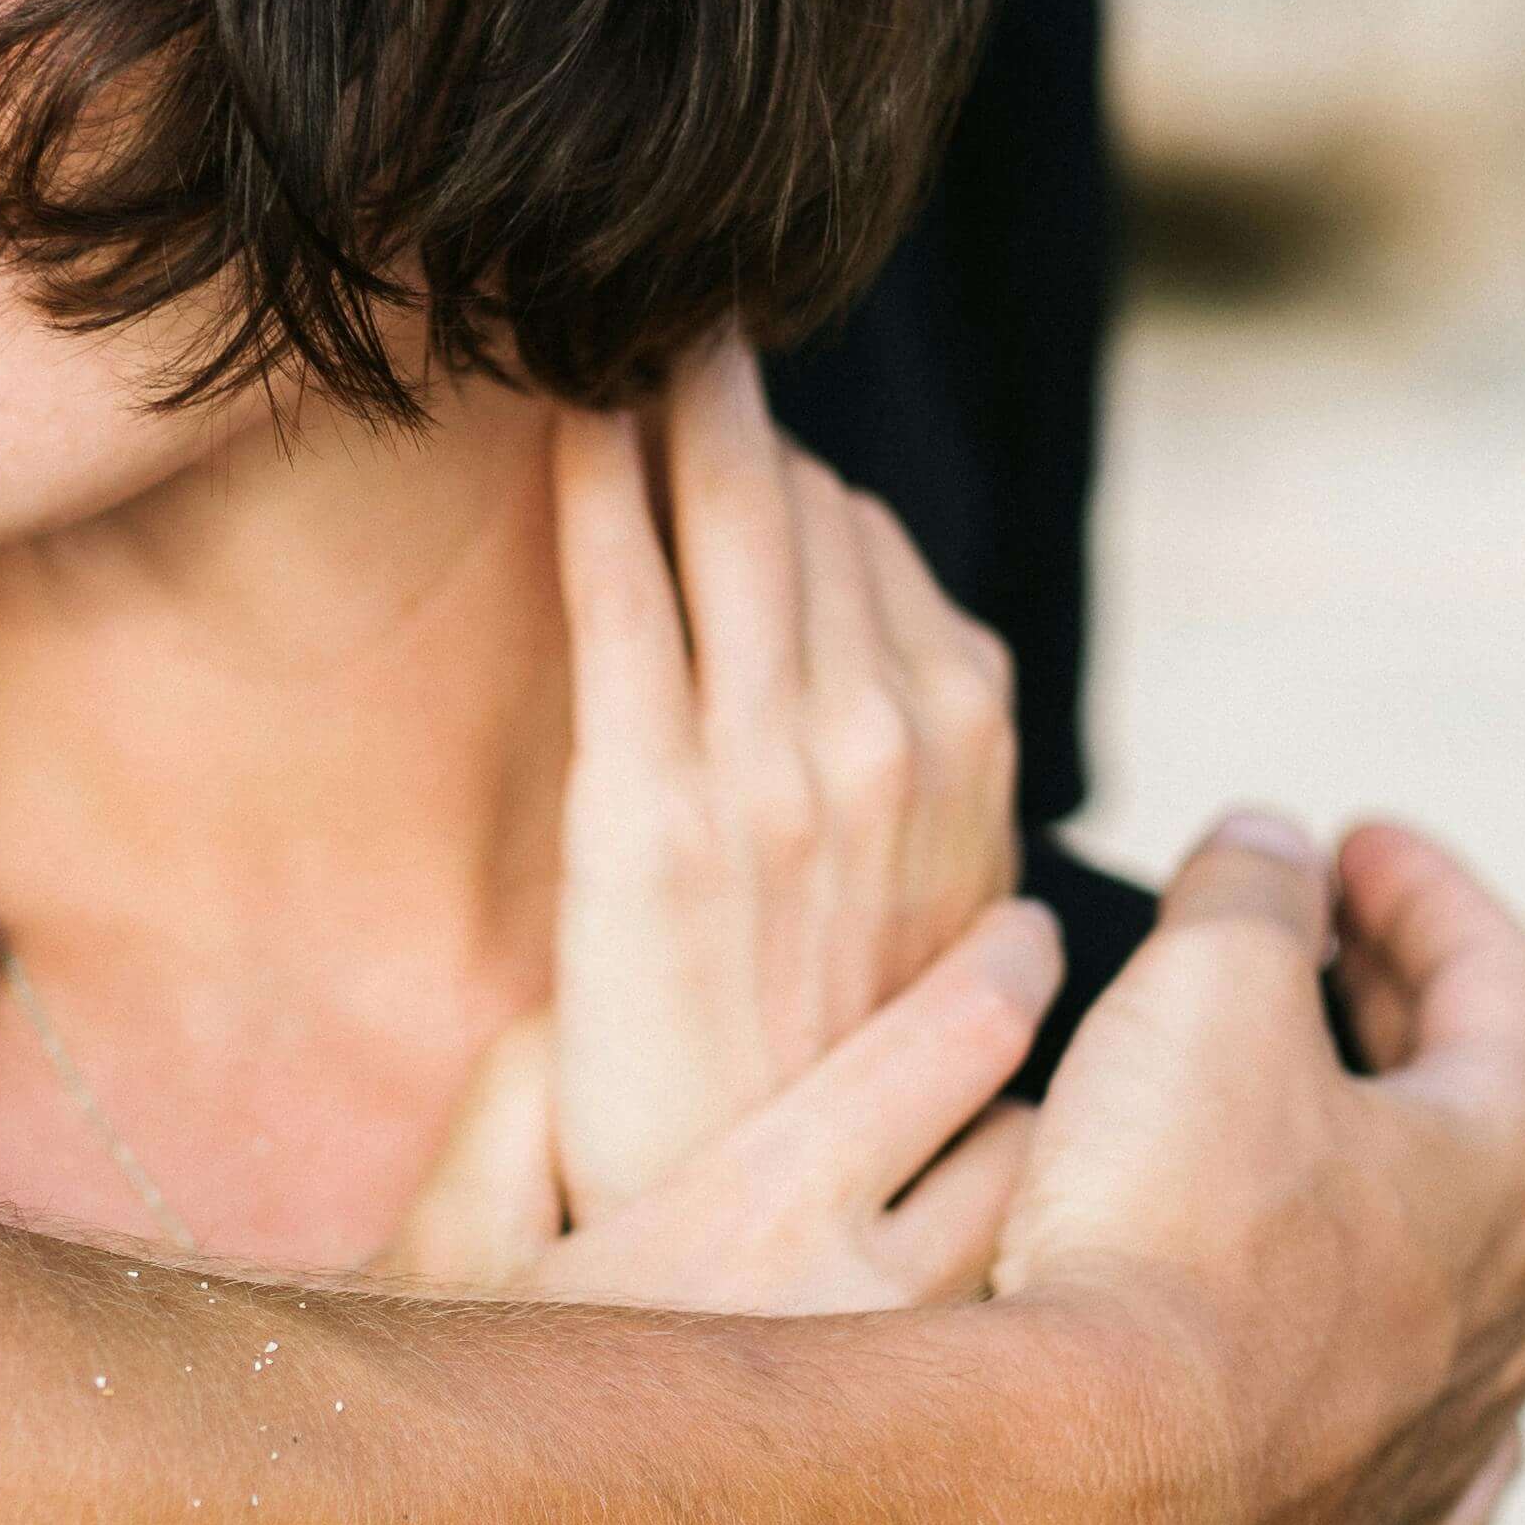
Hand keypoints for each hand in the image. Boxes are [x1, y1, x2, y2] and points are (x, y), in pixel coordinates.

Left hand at [389, 343, 1028, 1304]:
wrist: (757, 1216)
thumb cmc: (821, 1071)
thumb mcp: (924, 913)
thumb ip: (913, 787)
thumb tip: (876, 691)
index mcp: (964, 750)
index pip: (876, 550)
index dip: (791, 488)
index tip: (726, 426)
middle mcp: (889, 735)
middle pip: (806, 509)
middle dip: (731, 401)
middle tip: (671, 308)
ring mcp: (775, 764)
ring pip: (728, 522)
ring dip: (667, 406)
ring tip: (608, 324)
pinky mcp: (652, 806)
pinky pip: (624, 599)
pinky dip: (595, 489)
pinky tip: (559, 419)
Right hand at [991, 812, 1524, 1524]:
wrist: (1088, 1504)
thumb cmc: (1158, 1233)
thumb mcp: (1202, 987)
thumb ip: (1251, 890)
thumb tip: (1272, 850)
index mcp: (1504, 1161)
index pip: (1496, 979)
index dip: (1418, 892)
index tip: (1352, 844)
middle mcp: (1513, 1314)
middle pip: (1481, 1130)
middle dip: (1398, 1029)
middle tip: (1324, 966)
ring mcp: (1445, 1449)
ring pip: (1454, 1298)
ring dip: (1390, 1206)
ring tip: (1319, 1158)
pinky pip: (1401, 1448)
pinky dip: (1370, 1376)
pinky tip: (1342, 1375)